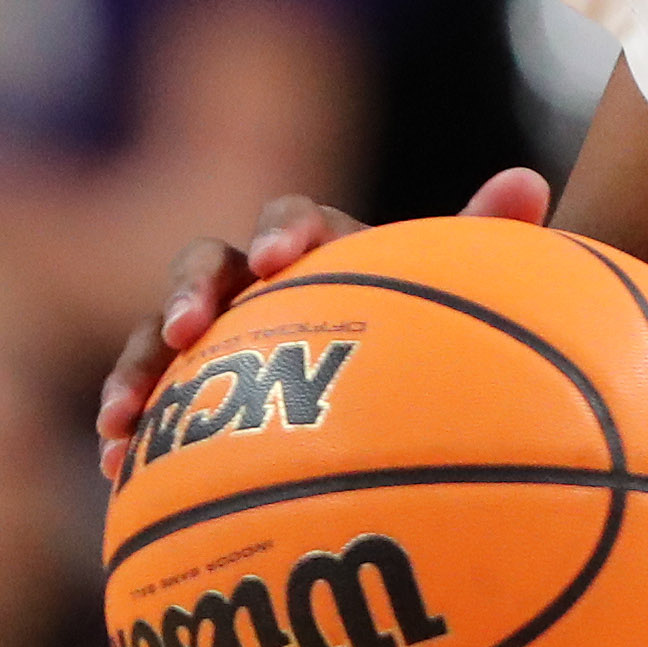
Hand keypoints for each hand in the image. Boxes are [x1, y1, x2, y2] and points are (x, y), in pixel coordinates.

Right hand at [93, 167, 547, 478]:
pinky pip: (149, 406)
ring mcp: (216, 343)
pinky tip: (116, 465)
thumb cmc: (434, 340)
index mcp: (321, 250)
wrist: (401, 404)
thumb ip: (486, 245)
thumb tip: (531, 181)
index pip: (294, 218)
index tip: (284, 257)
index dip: (283, 229)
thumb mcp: (460, 299)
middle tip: (195, 325)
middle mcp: (258, 287)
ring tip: (122, 417)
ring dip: (138, 364)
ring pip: (160, 336)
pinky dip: (130, 428)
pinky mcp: (188, 399)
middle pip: (208, 265)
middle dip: (194, 289)